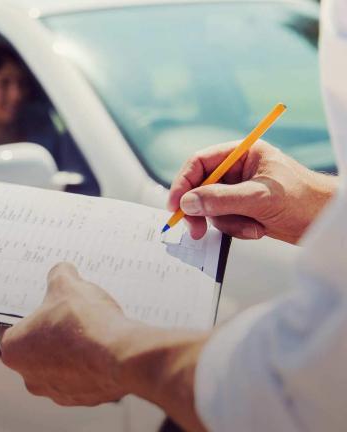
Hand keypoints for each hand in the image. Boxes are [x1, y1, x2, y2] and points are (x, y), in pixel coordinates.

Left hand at [0, 263, 209, 430]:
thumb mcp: (67, 284)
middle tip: (66, 311)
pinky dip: (90, 363)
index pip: (9, 326)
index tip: (38, 302)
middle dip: (49, 330)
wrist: (122, 356)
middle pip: (35, 347)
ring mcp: (57, 392)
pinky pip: (82, 376)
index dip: (25, 311)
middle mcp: (30, 377)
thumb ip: (59, 275)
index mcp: (13, 351)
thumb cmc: (84, 322)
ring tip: (89, 327)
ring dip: (70, 348)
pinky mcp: (84, 398)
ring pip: (59, 364)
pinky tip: (102, 345)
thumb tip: (62, 272)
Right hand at [168, 141, 337, 243]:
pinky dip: (236, 229)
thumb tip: (187, 203)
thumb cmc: (305, 200)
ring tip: (251, 227)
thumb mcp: (259, 197)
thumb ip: (221, 199)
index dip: (183, 183)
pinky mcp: (244, 209)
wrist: (328, 222)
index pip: (200, 163)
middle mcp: (238, 170)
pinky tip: (257, 230)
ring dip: (227, 223)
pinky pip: (224, 220)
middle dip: (201, 210)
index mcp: (242, 154)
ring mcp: (240, 191)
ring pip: (211, 208)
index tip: (176, 205)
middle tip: (195, 230)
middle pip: (200, 187)